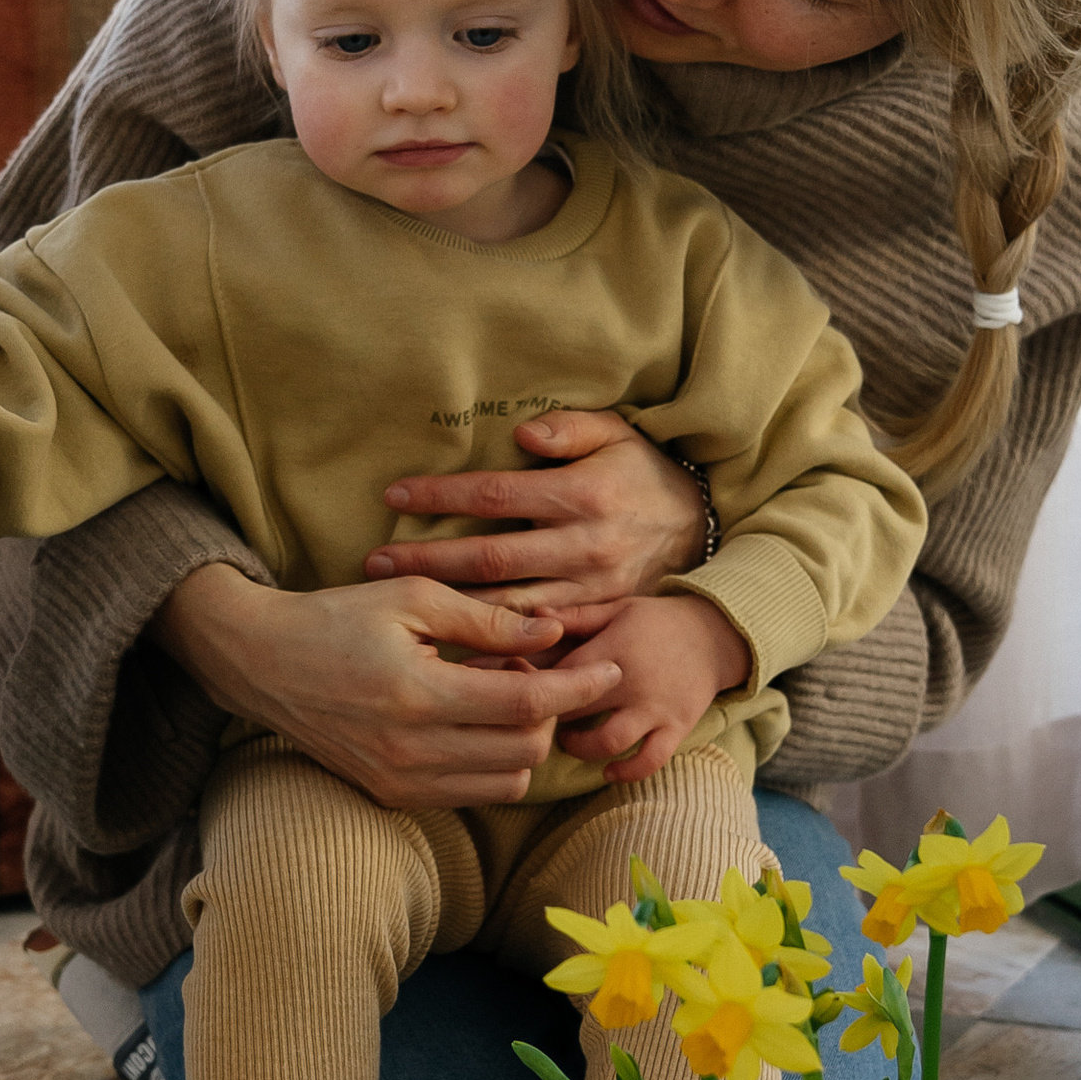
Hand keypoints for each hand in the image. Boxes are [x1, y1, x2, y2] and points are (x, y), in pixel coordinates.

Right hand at [151, 567, 627, 808]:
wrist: (261, 663)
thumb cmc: (336, 616)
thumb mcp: (413, 597)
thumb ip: (487, 620)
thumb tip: (554, 631)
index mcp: (417, 695)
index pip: (527, 706)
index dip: (578, 686)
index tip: (607, 667)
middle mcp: (410, 751)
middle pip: (526, 752)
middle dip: (550, 711)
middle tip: (533, 669)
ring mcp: (399, 782)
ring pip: (505, 784)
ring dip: (523, 743)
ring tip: (501, 695)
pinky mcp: (390, 796)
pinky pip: (470, 794)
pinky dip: (490, 764)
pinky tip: (474, 722)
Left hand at [361, 412, 708, 627]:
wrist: (704, 530)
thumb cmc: (643, 474)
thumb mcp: (617, 435)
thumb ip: (569, 429)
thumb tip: (521, 434)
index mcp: (580, 495)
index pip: (495, 495)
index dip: (442, 496)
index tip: (394, 495)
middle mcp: (582, 546)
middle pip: (490, 558)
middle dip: (428, 560)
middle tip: (375, 564)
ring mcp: (589, 590)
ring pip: (507, 606)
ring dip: (450, 607)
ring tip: (399, 605)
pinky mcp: (596, 620)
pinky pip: (539, 641)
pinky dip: (496, 648)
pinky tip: (453, 650)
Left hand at [553, 592, 748, 783]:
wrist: (716, 635)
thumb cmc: (658, 621)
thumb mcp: (619, 609)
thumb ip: (578, 615)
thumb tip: (537, 612)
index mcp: (615, 648)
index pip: (563, 674)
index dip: (539, 684)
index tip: (528, 689)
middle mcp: (634, 681)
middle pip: (578, 708)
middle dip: (552, 718)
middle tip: (541, 718)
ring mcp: (657, 708)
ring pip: (611, 741)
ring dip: (582, 748)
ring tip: (570, 741)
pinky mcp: (677, 728)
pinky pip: (651, 760)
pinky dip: (628, 772)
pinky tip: (608, 770)